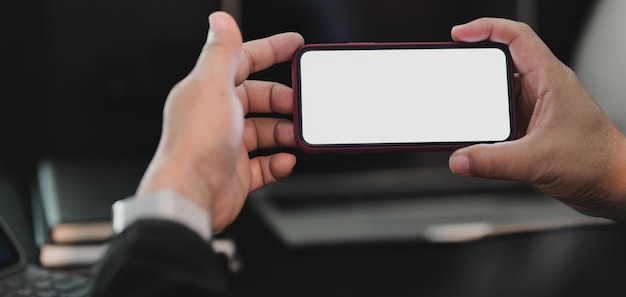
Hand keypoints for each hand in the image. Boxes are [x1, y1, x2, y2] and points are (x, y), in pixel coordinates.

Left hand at [136, 12, 303, 231]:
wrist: (192, 196)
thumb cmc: (197, 144)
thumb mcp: (212, 86)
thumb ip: (220, 52)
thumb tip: (221, 20)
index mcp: (208, 90)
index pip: (243, 61)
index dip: (271, 50)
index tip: (296, 45)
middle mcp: (217, 116)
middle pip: (258, 98)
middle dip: (282, 99)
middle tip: (301, 104)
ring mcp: (228, 146)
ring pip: (264, 131)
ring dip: (284, 132)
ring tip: (297, 135)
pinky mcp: (236, 174)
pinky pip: (265, 164)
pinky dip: (278, 162)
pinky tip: (286, 161)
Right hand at [448, 18, 625, 219]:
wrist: (614, 185)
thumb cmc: (596, 163)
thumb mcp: (537, 161)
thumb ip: (493, 161)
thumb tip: (460, 159)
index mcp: (550, 79)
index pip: (516, 37)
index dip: (485, 29)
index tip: (459, 35)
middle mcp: (543, 89)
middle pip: (501, 64)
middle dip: (474, 68)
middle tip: (451, 73)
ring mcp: (537, 108)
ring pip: (499, 92)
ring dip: (480, 101)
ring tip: (462, 110)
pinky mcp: (532, 128)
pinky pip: (502, 116)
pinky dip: (486, 122)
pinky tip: (477, 136)